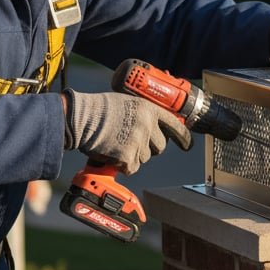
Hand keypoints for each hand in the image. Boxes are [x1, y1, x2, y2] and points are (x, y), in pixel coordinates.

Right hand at [63, 90, 192, 173]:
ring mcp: (140, 142)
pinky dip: (121, 164)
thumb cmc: (98, 108)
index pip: (174, 125)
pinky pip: (131, 167)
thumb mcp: (127, 102)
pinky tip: (111, 152)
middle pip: (160, 147)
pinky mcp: (129, 157)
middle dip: (149, 148)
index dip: (183, 137)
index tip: (187, 145)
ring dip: (133, 155)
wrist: (82, 118)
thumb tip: (151, 125)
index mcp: (149, 109)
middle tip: (132, 142)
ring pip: (144, 158)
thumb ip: (142, 113)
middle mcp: (148, 126)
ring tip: (116, 143)